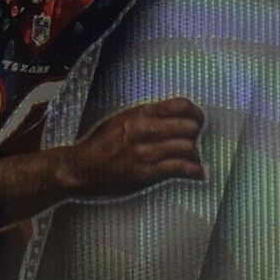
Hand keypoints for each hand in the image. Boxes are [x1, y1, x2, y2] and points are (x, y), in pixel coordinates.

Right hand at [60, 97, 204, 197]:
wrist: (81, 168)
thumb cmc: (100, 144)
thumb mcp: (120, 120)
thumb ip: (144, 116)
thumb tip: (172, 116)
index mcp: (139, 114)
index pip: (180, 105)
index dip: (195, 113)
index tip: (198, 120)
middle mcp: (144, 130)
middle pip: (189, 127)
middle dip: (195, 135)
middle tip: (193, 142)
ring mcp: (146, 152)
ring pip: (187, 148)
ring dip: (194, 155)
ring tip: (193, 159)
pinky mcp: (146, 173)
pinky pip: (179, 168)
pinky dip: (194, 170)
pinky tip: (197, 173)